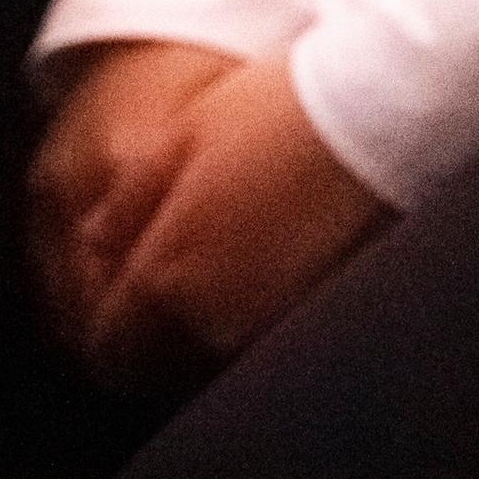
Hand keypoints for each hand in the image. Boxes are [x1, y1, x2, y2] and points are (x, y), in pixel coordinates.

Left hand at [30, 45, 390, 389]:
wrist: (381, 110)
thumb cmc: (284, 111)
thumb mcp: (182, 134)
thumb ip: (128, 201)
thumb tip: (98, 237)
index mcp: (170, 272)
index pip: (109, 349)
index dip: (103, 327)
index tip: (112, 297)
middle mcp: (217, 317)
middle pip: (158, 368)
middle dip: (146, 338)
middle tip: (154, 285)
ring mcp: (271, 322)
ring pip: (209, 358)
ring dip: (196, 331)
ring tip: (213, 268)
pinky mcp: (317, 313)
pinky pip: (260, 338)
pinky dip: (247, 318)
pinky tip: (263, 268)